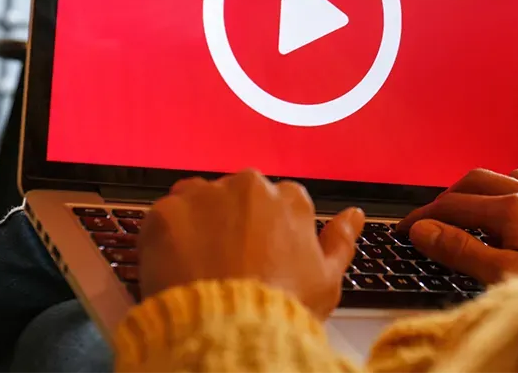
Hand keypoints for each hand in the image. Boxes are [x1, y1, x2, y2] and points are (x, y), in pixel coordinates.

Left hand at [139, 170, 364, 318]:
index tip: (262, 254)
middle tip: (229, 262)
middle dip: (233, 221)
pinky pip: (164, 215)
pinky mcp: (167, 211)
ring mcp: (205, 196)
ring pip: (199, 199)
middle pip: (238, 196)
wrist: (228, 330)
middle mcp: (249, 187)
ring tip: (200, 263)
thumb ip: (340, 240)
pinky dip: (166, 237)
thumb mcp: (327, 280)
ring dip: (199, 222)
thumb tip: (353, 215)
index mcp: (290, 200)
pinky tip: (177, 265)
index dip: (269, 231)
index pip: (280, 201)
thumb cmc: (280, 309)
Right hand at [397, 169, 517, 283]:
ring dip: (483, 190)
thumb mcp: (506, 277)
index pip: (451, 203)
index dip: (422, 216)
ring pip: (508, 175)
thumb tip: (424, 231)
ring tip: (471, 212)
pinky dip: (516, 189)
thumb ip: (462, 250)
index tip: (404, 229)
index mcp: (514, 208)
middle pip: (476, 180)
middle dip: (447, 196)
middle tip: (430, 220)